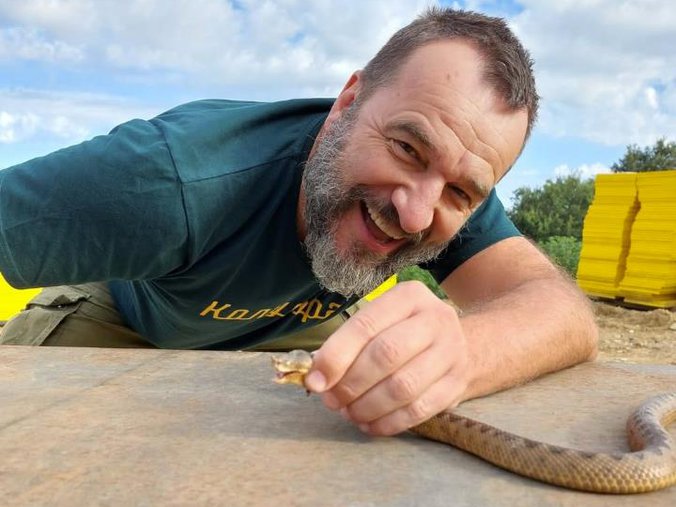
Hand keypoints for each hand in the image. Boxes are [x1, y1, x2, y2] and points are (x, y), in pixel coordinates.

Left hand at [305, 281, 470, 435]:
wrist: (464, 344)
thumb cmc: (407, 332)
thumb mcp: (382, 321)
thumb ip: (350, 343)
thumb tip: (317, 377)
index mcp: (408, 296)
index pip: (365, 325)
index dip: (336, 356)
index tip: (315, 381)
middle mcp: (435, 319)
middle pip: (385, 355)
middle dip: (351, 384)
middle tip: (332, 401)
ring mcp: (452, 352)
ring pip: (402, 387)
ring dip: (368, 407)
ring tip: (350, 413)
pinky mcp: (457, 384)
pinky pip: (418, 410)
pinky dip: (388, 423)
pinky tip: (370, 424)